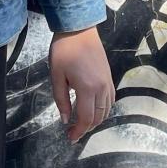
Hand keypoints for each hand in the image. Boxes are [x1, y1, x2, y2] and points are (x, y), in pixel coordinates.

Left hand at [49, 27, 113, 142]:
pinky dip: (103, 109)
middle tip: (73, 132)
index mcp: (87, 89)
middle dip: (86, 128)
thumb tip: (65, 119)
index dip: (78, 131)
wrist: (79, 29)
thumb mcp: (56, 76)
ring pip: (106, 110)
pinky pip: (110, 99)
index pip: (86, 118)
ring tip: (82, 123)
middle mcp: (101, 88)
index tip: (69, 137)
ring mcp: (108, 82)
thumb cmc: (64, 51)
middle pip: (98, 117)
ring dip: (96, 120)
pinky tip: (94, 109)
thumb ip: (61, 100)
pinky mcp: (109, 77)